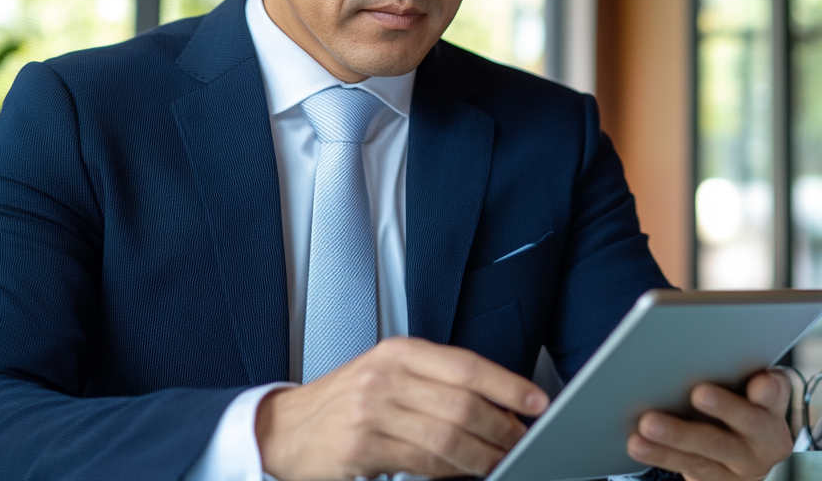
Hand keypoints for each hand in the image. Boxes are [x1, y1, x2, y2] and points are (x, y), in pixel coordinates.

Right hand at [255, 337, 549, 480]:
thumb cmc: (344, 400)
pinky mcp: (361, 447)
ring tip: (500, 459)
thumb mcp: (387, 373)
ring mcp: (371, 411)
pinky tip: (464, 470)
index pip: (467, 365)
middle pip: (463, 404)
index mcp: (399, 352)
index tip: (536, 401)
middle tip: (521, 439)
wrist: (285, 428)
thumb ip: (436, 380)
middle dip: (502, 427)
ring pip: (447, 437)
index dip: (508, 385)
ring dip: (483, 454)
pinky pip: (422, 462)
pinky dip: (451, 470)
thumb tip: (497, 401)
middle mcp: (386, 376)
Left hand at [627, 370, 792, 480]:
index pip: (776, 395)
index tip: (758, 385)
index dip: (768, 391)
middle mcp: (764, 441)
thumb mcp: (751, 385)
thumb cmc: (741, 402)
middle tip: (698, 393)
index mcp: (774, 407)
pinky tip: (638, 444)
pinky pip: (688, 468)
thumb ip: (739, 369)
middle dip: (722, 408)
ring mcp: (740, 466)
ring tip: (647, 425)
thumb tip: (702, 347)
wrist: (749, 453)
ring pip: (707, 452)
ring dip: (675, 438)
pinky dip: (660, 455)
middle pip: (744, 424)